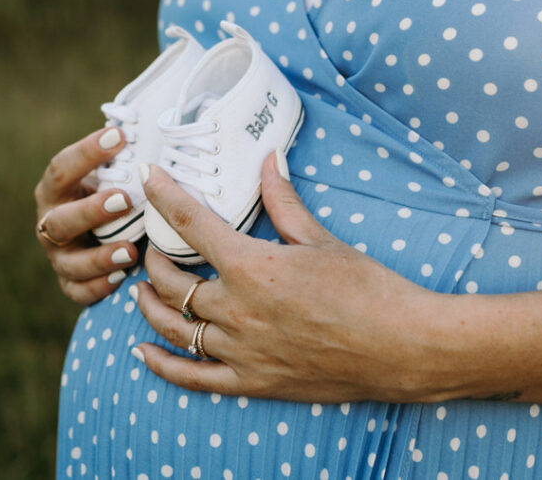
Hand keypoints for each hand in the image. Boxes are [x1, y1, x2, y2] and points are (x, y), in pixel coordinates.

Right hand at [34, 127, 139, 303]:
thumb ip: (124, 158)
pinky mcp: (71, 283)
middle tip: (125, 199)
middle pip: (61, 221)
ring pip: (70, 261)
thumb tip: (153, 122)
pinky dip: (98, 286)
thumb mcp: (114, 175)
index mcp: (56, 190)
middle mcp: (50, 223)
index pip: (62, 169)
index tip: (119, 136)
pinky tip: (121, 277)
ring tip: (130, 251)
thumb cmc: (115, 194)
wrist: (105, 235)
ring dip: (99, 256)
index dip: (87, 153)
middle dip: (91, 211)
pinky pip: (79, 291)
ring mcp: (59, 256)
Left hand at [132, 154, 455, 402]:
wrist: (400, 346)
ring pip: (173, 328)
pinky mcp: (251, 381)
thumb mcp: (321, 239)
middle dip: (153, 258)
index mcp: (251, 267)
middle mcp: (235, 310)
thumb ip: (284, 201)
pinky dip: (162, 365)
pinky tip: (143, 352)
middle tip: (151, 246)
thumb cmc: (367, 288)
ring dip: (149, 306)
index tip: (148, 177)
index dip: (163, 196)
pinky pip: (192, 377)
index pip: (190, 223)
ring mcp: (240, 350)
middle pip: (170, 281)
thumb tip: (269, 161)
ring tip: (141, 290)